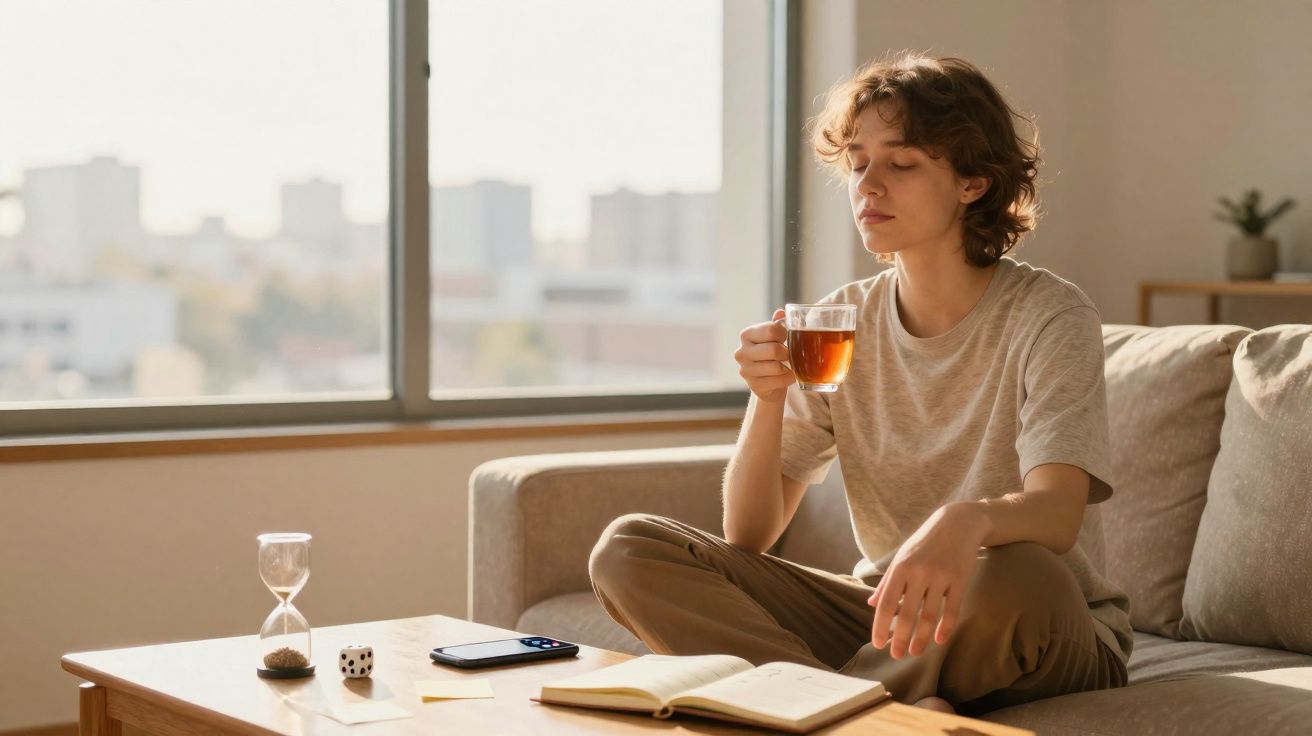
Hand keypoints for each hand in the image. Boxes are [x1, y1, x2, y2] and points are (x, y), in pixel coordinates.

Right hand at [734, 309, 795, 402]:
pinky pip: (779, 381)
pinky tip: (786, 376)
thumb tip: (781, 312)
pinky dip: (788, 378)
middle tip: (788, 355)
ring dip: (788, 367)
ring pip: (777, 367)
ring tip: (787, 366)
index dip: (785, 334)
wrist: (767, 383)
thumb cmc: (772, 355)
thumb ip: (777, 325)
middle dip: (787, 353)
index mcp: (747, 335)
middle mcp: (741, 352)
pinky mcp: (754, 385)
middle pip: (774, 350)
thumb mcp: (774, 338)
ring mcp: (745, 370)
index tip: (786, 338)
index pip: (772, 329)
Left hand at [868, 503, 988, 658]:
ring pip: (929, 616)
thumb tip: (870, 604)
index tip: (878, 644)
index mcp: (900, 568)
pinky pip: (952, 610)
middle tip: (896, 656)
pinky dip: (945, 628)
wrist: (957, 523)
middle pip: (907, 614)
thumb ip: (887, 582)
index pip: (886, 603)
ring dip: (921, 639)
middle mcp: (918, 573)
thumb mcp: (901, 557)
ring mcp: (940, 577)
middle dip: (900, 638)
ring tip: (915, 653)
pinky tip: (939, 641)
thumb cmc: (924, 542)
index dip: (881, 626)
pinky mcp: (959, 580)